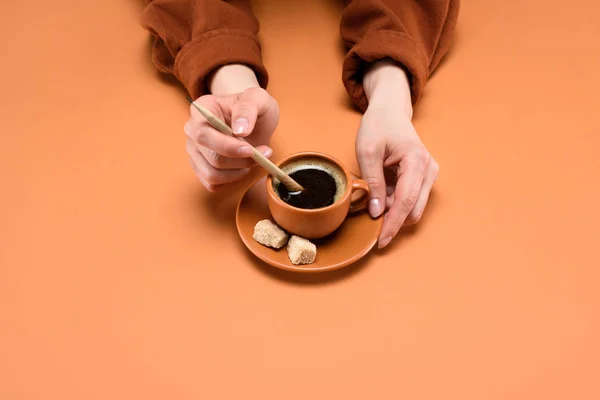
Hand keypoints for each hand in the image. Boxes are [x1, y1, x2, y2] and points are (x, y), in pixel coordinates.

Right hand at [184, 85, 278, 191]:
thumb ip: (248, 108)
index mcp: (201, 109)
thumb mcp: (258, 99)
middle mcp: (192, 130)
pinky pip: (212, 183)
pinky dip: (231, 180)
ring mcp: (194, 150)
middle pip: (211, 157)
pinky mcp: (200, 167)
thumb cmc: (254, 107)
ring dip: (238, 172)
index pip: (204, 134)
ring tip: (253, 159)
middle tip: (262, 154)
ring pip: (212, 174)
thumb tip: (239, 130)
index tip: (250, 149)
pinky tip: (243, 167)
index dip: (227, 146)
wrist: (253, 119)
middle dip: (240, 161)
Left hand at [357, 60, 438, 248]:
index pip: (406, 201)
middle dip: (393, 222)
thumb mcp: (367, 152)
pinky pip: (412, 200)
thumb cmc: (378, 127)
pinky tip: (382, 197)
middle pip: (414, 210)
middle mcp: (428, 169)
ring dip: (394, 212)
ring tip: (374, 201)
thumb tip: (377, 213)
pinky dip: (396, 204)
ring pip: (414, 208)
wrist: (390, 112)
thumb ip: (373, 183)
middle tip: (371, 225)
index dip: (393, 224)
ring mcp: (429, 173)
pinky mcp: (424, 177)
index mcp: (416, 160)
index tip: (380, 240)